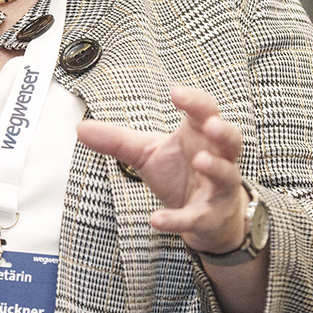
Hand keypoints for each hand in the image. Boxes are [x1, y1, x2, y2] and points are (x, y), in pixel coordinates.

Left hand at [76, 85, 248, 253]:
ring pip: (226, 175)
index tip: (176, 92)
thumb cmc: (179, 175)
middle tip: (210, 124)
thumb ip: (117, 141)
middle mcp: (217, 158)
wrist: (204, 218)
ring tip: (201, 160)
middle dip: (223, 131)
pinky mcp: (209, 217)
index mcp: (200, 136)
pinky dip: (177, 219)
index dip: (195, 101)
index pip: (205, 111)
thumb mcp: (147, 154)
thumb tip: (81, 127)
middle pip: (231, 139)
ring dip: (215, 167)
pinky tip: (156, 219)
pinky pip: (197, 218)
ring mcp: (218, 189)